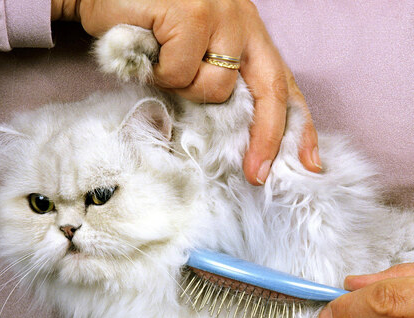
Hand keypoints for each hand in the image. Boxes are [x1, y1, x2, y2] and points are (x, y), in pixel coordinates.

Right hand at [53, 0, 321, 185]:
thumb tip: (228, 129)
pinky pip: (179, 73)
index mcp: (245, 29)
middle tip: (254, 173)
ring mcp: (219, 14)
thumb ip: (208, 75)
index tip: (308, 163)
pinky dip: (157, 72)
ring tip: (161, 64)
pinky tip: (147, 50)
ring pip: (215, 88)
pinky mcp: (191, 14)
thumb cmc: (139, 24)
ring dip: (182, 89)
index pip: (282, 81)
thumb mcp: (185, 51)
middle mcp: (241, 19)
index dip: (297, 124)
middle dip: (265, 137)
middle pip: (269, 89)